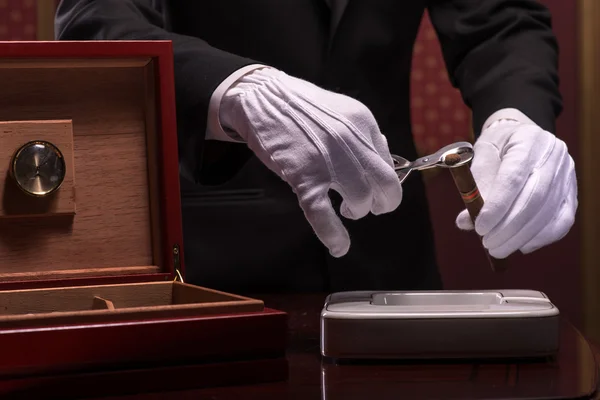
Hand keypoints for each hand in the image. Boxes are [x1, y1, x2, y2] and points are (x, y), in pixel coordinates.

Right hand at [219, 67, 402, 256]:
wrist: (262, 99)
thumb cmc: (302, 108)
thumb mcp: (342, 111)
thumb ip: (364, 137)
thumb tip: (384, 161)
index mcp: (363, 123)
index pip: (389, 165)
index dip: (386, 185)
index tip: (378, 192)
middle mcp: (350, 141)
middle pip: (384, 186)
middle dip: (383, 204)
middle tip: (372, 207)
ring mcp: (327, 160)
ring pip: (359, 200)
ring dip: (357, 211)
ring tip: (346, 208)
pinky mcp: (303, 176)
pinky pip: (324, 214)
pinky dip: (334, 235)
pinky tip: (339, 246)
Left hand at [456, 113, 577, 257]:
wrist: (521, 137)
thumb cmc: (497, 148)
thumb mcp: (480, 157)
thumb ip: (473, 187)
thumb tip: (466, 222)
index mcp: (527, 140)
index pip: (514, 177)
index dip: (497, 206)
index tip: (480, 227)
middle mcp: (553, 154)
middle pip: (534, 198)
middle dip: (508, 227)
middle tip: (487, 244)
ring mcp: (567, 173)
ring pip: (548, 213)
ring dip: (521, 237)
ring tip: (498, 248)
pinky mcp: (572, 191)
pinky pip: (562, 221)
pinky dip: (541, 238)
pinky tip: (521, 245)